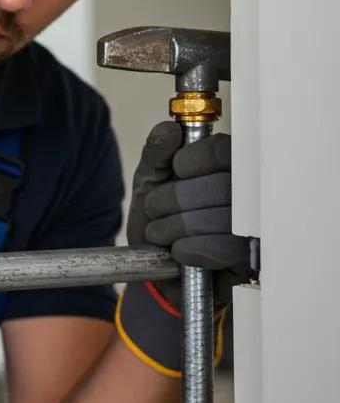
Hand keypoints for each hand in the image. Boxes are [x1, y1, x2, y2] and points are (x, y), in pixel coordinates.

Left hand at [127, 120, 252, 309]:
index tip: (175, 171)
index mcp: (226, 167)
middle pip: (219, 185)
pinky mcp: (252, 259)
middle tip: (155, 210)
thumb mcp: (148, 183)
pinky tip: (178, 251)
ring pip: (221, 217)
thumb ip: (156, 154)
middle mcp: (246, 194)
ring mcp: (253, 227)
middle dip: (173, 199)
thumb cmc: (159, 221)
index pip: (222, 150)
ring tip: (160, 234)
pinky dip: (191, 249)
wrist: (157, 271)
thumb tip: (169, 131)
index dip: (193, 159)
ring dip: (176, 227)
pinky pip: (227, 247)